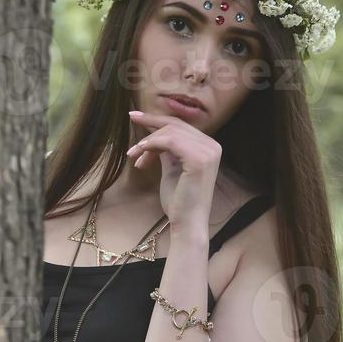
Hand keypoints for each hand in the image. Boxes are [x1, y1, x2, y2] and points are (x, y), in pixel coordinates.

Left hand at [126, 110, 221, 227]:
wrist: (187, 224)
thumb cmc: (179, 201)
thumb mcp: (172, 169)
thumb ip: (167, 150)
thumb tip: (155, 135)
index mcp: (208, 147)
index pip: (180, 126)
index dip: (156, 120)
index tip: (135, 117)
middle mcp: (212, 146)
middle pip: (175, 125)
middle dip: (149, 125)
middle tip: (130, 123)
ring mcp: (208, 152)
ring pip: (170, 132)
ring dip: (148, 142)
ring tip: (134, 156)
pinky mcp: (199, 159)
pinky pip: (170, 141)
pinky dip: (152, 144)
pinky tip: (140, 153)